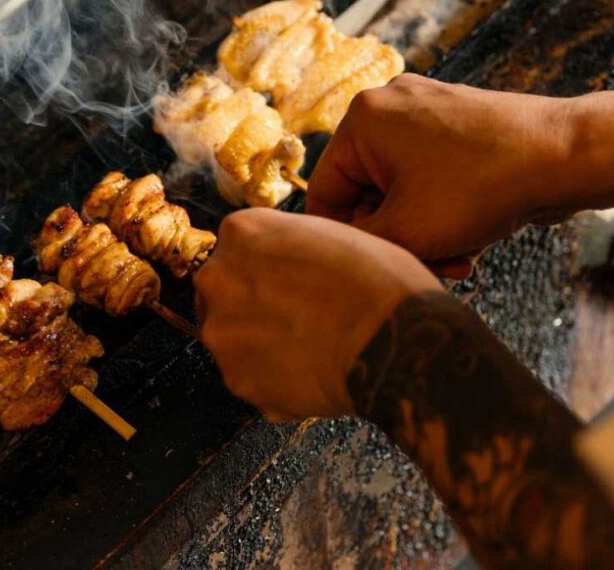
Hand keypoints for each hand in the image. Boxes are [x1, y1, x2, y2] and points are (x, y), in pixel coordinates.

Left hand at [194, 209, 439, 420]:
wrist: (395, 341)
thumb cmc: (377, 281)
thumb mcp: (328, 231)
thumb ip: (287, 243)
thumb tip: (283, 262)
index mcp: (242, 231)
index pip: (237, 248)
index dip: (265, 267)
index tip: (285, 282)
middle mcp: (218, 277)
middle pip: (222, 291)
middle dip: (250, 304)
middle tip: (293, 319)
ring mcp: (222, 332)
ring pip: (232, 337)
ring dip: (259, 345)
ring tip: (307, 350)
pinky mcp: (236, 379)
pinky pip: (250, 378)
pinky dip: (272, 381)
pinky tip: (310, 375)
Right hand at [306, 75, 578, 269]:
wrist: (565, 156)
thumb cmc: (481, 186)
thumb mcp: (406, 231)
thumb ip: (358, 243)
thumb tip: (339, 250)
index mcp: (361, 119)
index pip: (325, 193)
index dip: (346, 239)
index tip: (372, 267)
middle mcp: (387, 104)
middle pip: (367, 192)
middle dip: (398, 235)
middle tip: (430, 264)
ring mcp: (424, 107)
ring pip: (401, 187)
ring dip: (423, 228)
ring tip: (459, 254)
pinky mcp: (455, 119)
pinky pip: (429, 173)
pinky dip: (442, 207)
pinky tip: (473, 233)